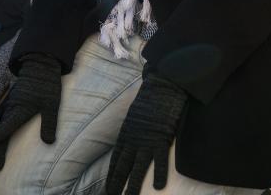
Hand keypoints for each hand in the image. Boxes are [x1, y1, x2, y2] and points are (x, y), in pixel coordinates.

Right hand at [0, 52, 61, 171]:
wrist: (41, 63)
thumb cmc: (47, 84)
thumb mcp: (52, 105)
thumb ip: (49, 123)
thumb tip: (48, 143)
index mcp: (20, 110)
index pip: (5, 129)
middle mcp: (11, 109)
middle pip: (0, 133)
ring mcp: (10, 104)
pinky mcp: (13, 99)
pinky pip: (0, 115)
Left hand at [106, 73, 187, 194]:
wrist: (161, 86)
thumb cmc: (150, 99)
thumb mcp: (135, 115)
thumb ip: (134, 130)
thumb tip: (133, 140)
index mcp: (125, 134)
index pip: (116, 160)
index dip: (112, 176)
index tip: (109, 189)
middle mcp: (133, 140)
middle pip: (123, 167)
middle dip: (117, 185)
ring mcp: (146, 140)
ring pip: (137, 168)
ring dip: (133, 186)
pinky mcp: (161, 138)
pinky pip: (159, 160)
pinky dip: (158, 173)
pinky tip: (157, 187)